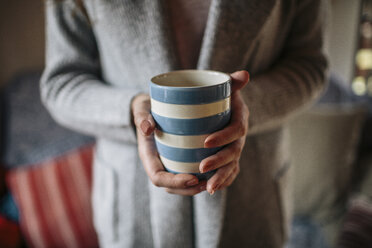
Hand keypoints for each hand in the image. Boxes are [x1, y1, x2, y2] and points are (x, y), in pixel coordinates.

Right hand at [131, 94, 206, 195]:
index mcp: (148, 156)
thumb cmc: (146, 109)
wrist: (147, 109)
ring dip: (195, 188)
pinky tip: (214, 175)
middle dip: (188, 190)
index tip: (193, 178)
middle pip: (170, 187)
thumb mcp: (142, 109)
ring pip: (179, 186)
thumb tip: (147, 128)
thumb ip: (143, 117)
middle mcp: (157, 164)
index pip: (158, 177)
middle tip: (207, 185)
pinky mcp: (175, 162)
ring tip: (212, 183)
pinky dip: (199, 181)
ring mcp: (166, 164)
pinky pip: (186, 176)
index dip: (175, 182)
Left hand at [199, 70, 249, 194]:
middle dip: (220, 161)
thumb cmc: (219, 94)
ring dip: (222, 177)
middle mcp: (241, 135)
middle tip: (202, 168)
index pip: (237, 129)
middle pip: (235, 151)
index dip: (224, 136)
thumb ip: (232, 81)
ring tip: (207, 188)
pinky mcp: (229, 157)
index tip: (206, 142)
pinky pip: (230, 172)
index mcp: (241, 117)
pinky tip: (209, 189)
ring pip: (233, 166)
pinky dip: (223, 181)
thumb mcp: (224, 84)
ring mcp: (236, 147)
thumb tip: (245, 74)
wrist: (221, 105)